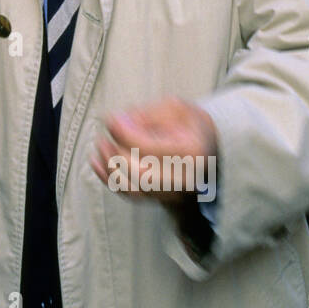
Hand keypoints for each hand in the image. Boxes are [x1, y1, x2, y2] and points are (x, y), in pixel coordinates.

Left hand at [89, 97, 217, 204]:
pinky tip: (97, 163)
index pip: (150, 148)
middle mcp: (186, 178)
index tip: (111, 118)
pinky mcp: (162, 199)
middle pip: (141, 174)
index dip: (124, 133)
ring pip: (134, 189)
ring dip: (110, 168)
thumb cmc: (191, 125)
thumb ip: (147, 114)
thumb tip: (117, 122)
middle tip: (104, 137)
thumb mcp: (176, 108)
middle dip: (115, 155)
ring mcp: (175, 193)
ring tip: (101, 147)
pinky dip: (110, 180)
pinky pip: (132, 196)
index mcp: (192, 152)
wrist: (211, 148)